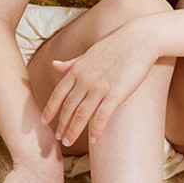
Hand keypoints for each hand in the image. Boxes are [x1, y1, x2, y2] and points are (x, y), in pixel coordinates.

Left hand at [41, 19, 158, 146]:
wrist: (140, 40)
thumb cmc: (116, 45)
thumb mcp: (89, 53)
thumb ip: (72, 63)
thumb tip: (54, 65)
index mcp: (77, 70)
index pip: (58, 93)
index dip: (50, 109)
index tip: (44, 121)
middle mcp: (85, 80)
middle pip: (68, 107)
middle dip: (62, 124)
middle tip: (59, 138)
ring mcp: (99, 87)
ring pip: (82, 114)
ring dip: (74, 131)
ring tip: (69, 142)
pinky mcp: (116, 94)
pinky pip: (102, 116)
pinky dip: (96, 129)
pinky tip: (94, 140)